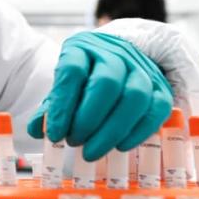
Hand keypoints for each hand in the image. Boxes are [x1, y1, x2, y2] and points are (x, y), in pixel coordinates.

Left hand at [27, 32, 172, 161]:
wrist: (114, 58)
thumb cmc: (82, 78)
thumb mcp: (62, 86)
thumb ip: (49, 107)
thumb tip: (37, 130)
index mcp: (82, 47)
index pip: (72, 71)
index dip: (62, 106)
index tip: (54, 134)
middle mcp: (115, 52)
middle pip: (107, 83)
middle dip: (88, 121)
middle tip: (74, 143)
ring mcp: (142, 67)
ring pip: (135, 97)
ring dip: (112, 131)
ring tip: (92, 151)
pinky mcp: (161, 85)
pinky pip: (157, 109)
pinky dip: (138, 132)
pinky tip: (119, 147)